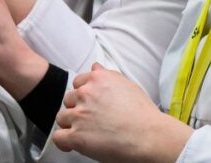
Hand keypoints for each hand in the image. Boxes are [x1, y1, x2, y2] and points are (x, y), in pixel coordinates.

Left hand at [54, 64, 191, 162]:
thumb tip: (94, 67)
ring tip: (88, 133)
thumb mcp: (128, 86)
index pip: (78, 84)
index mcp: (97, 79)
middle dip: (78, 109)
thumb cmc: (144, 115)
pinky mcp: (77, 136)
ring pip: (62, 118)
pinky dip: (64, 142)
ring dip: (72, 125)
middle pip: (69, 100)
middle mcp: (85, 94)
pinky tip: (73, 144)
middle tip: (92, 121)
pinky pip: (59, 137)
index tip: (91, 105)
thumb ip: (107, 75)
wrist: (151, 137)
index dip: (84, 96)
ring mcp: (79, 115)